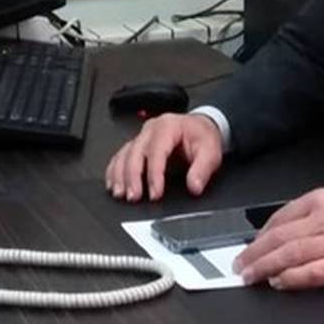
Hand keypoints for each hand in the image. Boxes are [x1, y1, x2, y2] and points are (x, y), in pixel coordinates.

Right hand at [104, 113, 222, 201]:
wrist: (199, 128)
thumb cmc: (201, 137)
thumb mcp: (210, 151)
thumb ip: (202, 169)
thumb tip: (194, 186)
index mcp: (168, 126)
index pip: (156, 151)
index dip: (154, 174)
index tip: (155, 193)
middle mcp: (151, 129)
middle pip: (135, 152)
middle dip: (132, 177)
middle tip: (134, 197)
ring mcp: (141, 136)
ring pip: (124, 154)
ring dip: (120, 176)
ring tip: (120, 194)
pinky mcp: (136, 145)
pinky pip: (119, 156)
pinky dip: (114, 171)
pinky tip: (113, 184)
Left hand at [232, 188, 323, 289]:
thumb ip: (309, 211)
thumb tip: (280, 227)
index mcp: (319, 201)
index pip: (279, 218)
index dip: (259, 235)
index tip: (248, 246)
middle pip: (279, 237)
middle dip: (255, 253)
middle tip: (240, 265)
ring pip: (290, 254)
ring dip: (265, 266)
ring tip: (251, 276)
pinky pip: (313, 272)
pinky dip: (293, 277)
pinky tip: (279, 281)